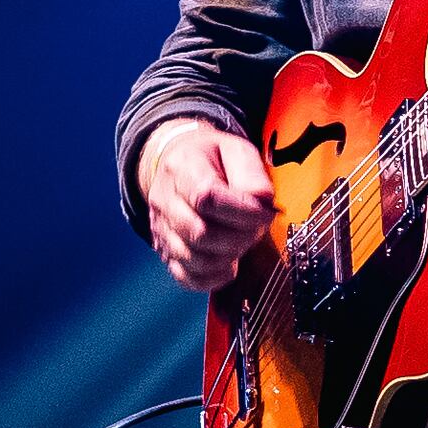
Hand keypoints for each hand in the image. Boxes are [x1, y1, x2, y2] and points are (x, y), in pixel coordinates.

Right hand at [139, 115, 278, 292]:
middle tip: (257, 228)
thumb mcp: (235, 150)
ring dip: (229, 256)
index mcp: (181, 167)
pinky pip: (187, 278)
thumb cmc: (212, 158)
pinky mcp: (166, 252)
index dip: (243, 212)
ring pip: (194, 259)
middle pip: (200, 233)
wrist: (178, 162)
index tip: (266, 213)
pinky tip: (228, 262)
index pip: (206, 197)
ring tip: (242, 241)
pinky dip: (214, 277)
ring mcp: (161, 229)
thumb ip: (251, 173)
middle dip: (239, 236)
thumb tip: (264, 201)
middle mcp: (164, 200)